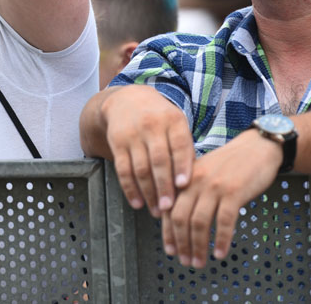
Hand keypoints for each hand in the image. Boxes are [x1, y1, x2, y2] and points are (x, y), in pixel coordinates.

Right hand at [101, 85, 194, 216]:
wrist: (127, 100)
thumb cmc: (160, 118)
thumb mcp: (176, 124)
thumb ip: (185, 149)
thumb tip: (193, 184)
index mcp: (173, 120)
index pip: (179, 145)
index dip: (181, 166)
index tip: (184, 186)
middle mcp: (152, 126)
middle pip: (158, 160)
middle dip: (164, 186)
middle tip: (169, 208)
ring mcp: (133, 134)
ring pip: (140, 168)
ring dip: (148, 192)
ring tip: (156, 211)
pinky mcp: (117, 142)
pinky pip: (123, 169)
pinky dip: (130, 188)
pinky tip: (137, 202)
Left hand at [162, 129, 282, 267]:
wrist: (256, 147)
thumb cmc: (230, 163)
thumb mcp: (203, 173)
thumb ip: (190, 192)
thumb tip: (178, 220)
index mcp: (184, 178)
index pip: (169, 209)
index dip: (168, 233)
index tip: (170, 250)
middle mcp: (195, 182)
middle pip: (180, 218)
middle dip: (180, 243)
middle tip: (185, 261)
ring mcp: (214, 187)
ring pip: (199, 222)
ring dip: (198, 246)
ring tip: (200, 262)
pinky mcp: (233, 192)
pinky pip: (224, 221)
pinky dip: (220, 240)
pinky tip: (220, 253)